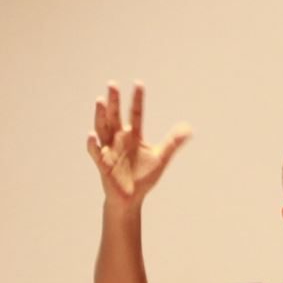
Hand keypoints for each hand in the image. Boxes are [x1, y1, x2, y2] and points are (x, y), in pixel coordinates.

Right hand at [88, 81, 190, 208]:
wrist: (131, 199)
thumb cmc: (143, 178)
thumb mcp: (160, 157)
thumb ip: (173, 142)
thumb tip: (189, 128)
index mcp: (133, 135)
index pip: (135, 113)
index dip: (137, 99)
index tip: (138, 83)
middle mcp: (119, 138)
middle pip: (115, 115)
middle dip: (114, 100)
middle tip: (112, 84)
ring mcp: (109, 149)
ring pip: (102, 128)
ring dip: (100, 115)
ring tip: (100, 101)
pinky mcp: (103, 163)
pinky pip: (96, 152)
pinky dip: (93, 144)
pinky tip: (92, 135)